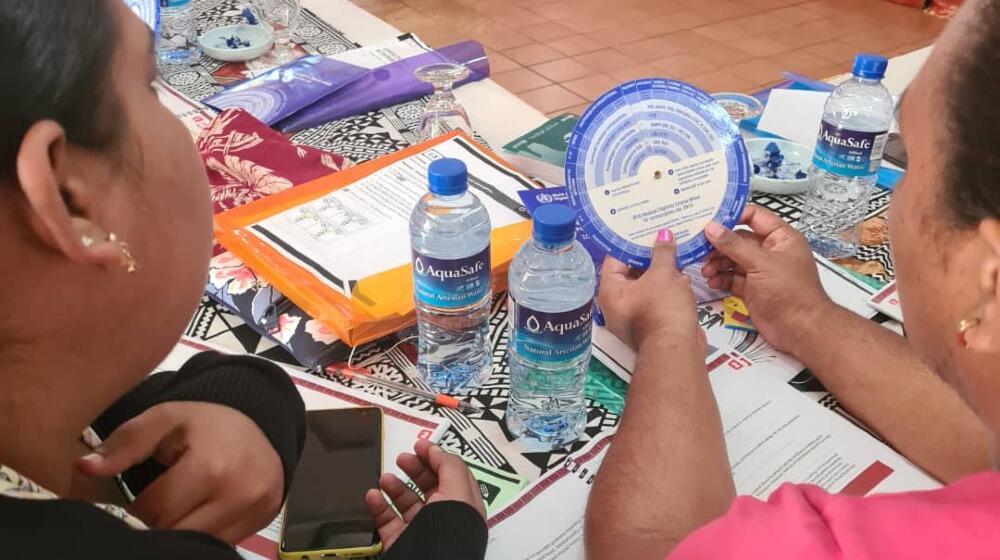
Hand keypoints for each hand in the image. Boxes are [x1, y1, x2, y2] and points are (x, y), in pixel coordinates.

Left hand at [76, 402, 282, 543]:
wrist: (261, 425)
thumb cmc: (207, 423)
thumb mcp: (166, 418)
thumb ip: (125, 442)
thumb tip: (84, 468)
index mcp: (211, 467)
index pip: (155, 510)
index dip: (136, 508)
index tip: (134, 500)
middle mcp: (237, 495)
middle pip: (175, 532)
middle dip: (156, 523)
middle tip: (153, 505)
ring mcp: (253, 512)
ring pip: (196, 544)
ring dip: (179, 531)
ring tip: (176, 508)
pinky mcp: (260, 522)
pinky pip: (218, 544)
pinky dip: (201, 534)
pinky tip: (198, 513)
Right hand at [365, 441, 484, 550]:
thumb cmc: (450, 532)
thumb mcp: (458, 493)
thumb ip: (449, 467)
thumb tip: (437, 451)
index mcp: (464, 505)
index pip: (452, 475)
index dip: (437, 458)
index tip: (420, 445)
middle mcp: (443, 516)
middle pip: (429, 486)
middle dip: (415, 469)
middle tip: (402, 458)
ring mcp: (421, 529)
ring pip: (406, 501)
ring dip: (395, 486)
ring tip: (385, 478)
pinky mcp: (400, 541)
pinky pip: (387, 520)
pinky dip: (378, 506)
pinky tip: (373, 495)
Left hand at [598, 229, 703, 350]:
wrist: (677, 349)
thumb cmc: (663, 309)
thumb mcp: (663, 275)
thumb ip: (662, 253)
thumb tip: (663, 235)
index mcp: (611, 291)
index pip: (614, 260)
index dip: (629, 243)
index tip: (642, 230)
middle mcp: (617, 305)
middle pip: (631, 273)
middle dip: (648, 257)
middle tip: (661, 238)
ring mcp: (634, 316)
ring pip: (647, 287)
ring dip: (661, 273)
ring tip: (674, 252)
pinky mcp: (652, 324)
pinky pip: (657, 300)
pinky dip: (668, 289)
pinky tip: (682, 275)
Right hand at [702, 205, 834, 353]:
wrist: (800, 329)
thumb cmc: (792, 293)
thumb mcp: (761, 263)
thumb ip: (734, 245)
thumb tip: (712, 228)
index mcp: (781, 238)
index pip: (755, 217)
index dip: (733, 215)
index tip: (711, 218)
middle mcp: (770, 252)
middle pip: (739, 240)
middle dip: (719, 244)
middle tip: (700, 247)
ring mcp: (760, 271)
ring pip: (732, 260)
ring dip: (717, 263)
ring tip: (706, 269)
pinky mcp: (752, 288)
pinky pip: (732, 278)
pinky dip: (720, 278)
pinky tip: (712, 281)